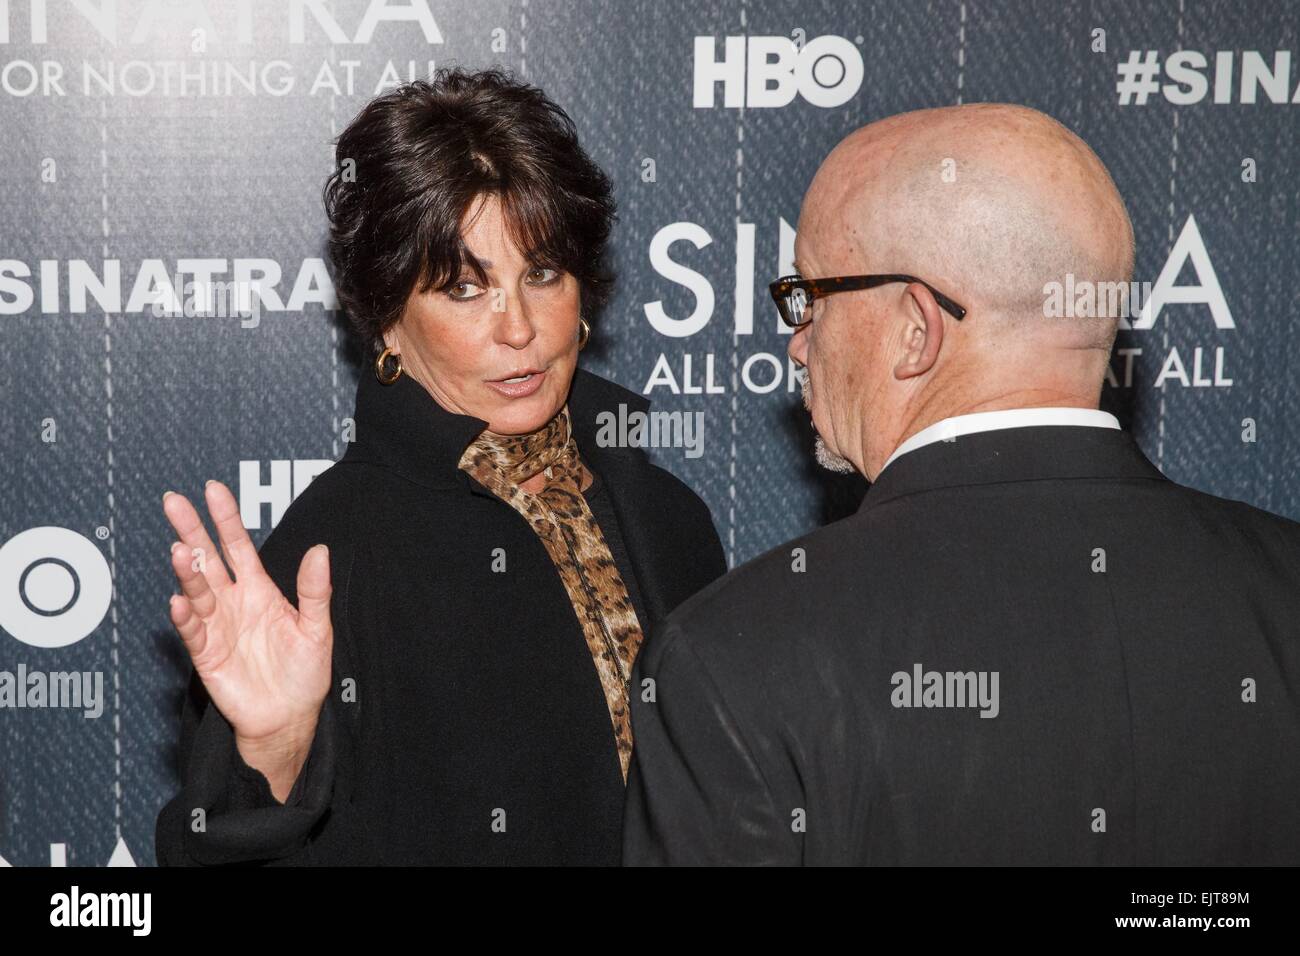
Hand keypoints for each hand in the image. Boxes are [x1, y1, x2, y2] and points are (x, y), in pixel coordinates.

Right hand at [163, 480, 331, 796]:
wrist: (289, 717)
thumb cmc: (304, 673)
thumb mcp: (317, 629)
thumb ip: (314, 591)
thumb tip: (321, 550)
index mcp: (259, 591)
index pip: (239, 546)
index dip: (226, 518)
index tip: (213, 490)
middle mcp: (233, 603)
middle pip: (208, 559)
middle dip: (191, 530)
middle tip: (173, 501)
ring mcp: (217, 627)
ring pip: (197, 591)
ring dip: (187, 571)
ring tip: (180, 551)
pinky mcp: (207, 654)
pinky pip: (193, 631)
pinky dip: (185, 616)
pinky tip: (179, 601)